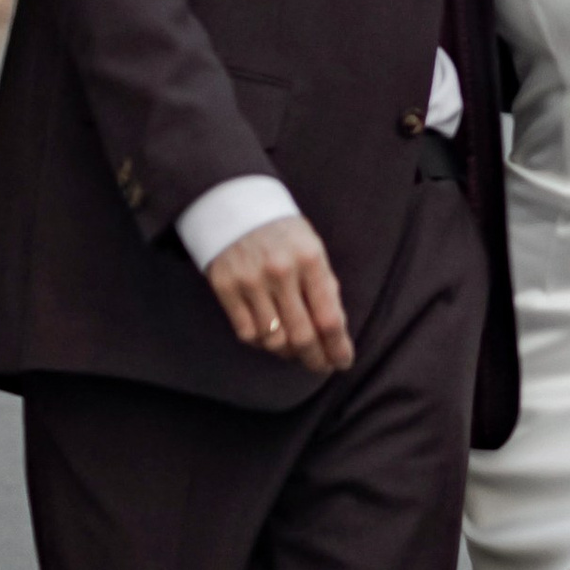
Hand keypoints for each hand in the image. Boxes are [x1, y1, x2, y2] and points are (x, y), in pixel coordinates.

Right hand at [205, 213, 353, 373]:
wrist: (234, 204)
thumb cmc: (282, 230)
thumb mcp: (312, 246)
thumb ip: (324, 285)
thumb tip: (335, 330)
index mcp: (310, 260)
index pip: (329, 318)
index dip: (338, 347)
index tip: (343, 361)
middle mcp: (281, 272)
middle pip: (303, 335)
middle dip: (316, 359)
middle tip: (321, 366)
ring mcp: (251, 281)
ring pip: (274, 340)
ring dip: (289, 353)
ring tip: (296, 351)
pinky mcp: (226, 288)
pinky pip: (247, 333)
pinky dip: (262, 343)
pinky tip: (271, 338)